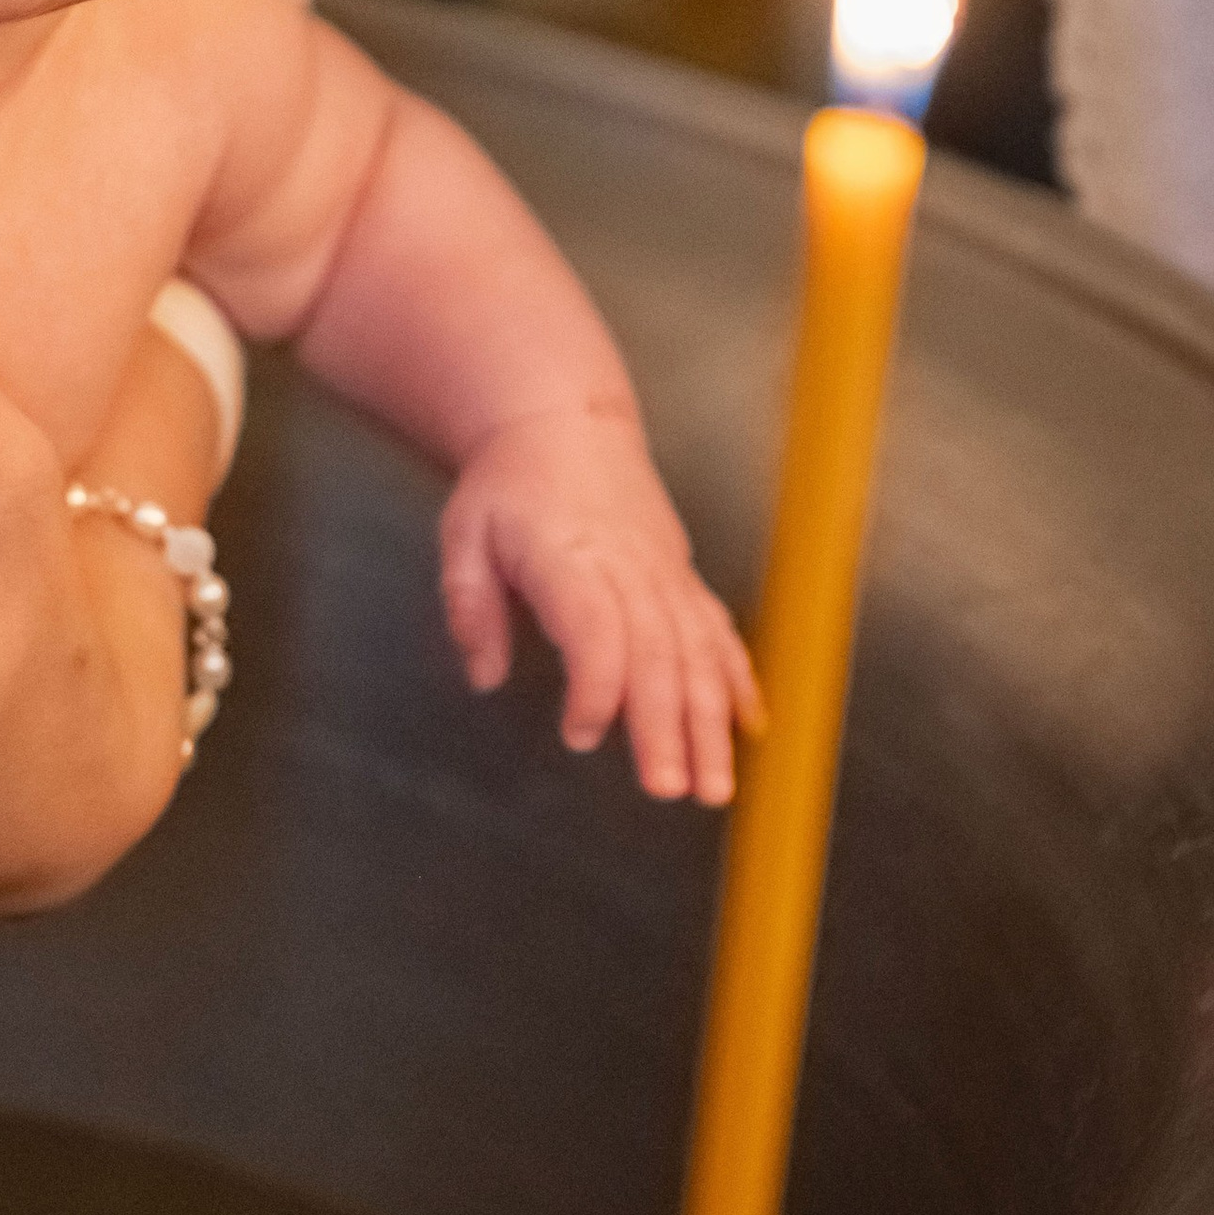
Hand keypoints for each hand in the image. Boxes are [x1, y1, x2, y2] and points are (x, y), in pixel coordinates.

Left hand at [438, 402, 760, 807]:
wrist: (564, 424)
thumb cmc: (507, 485)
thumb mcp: (463, 535)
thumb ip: (470, 607)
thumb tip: (484, 677)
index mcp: (568, 554)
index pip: (596, 629)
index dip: (597, 688)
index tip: (581, 736)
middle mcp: (628, 565)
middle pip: (658, 652)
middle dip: (669, 727)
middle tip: (670, 790)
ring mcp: (663, 572)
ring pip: (698, 651)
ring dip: (711, 722)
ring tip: (716, 787)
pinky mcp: (681, 576)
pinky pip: (718, 632)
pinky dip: (738, 680)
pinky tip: (750, 729)